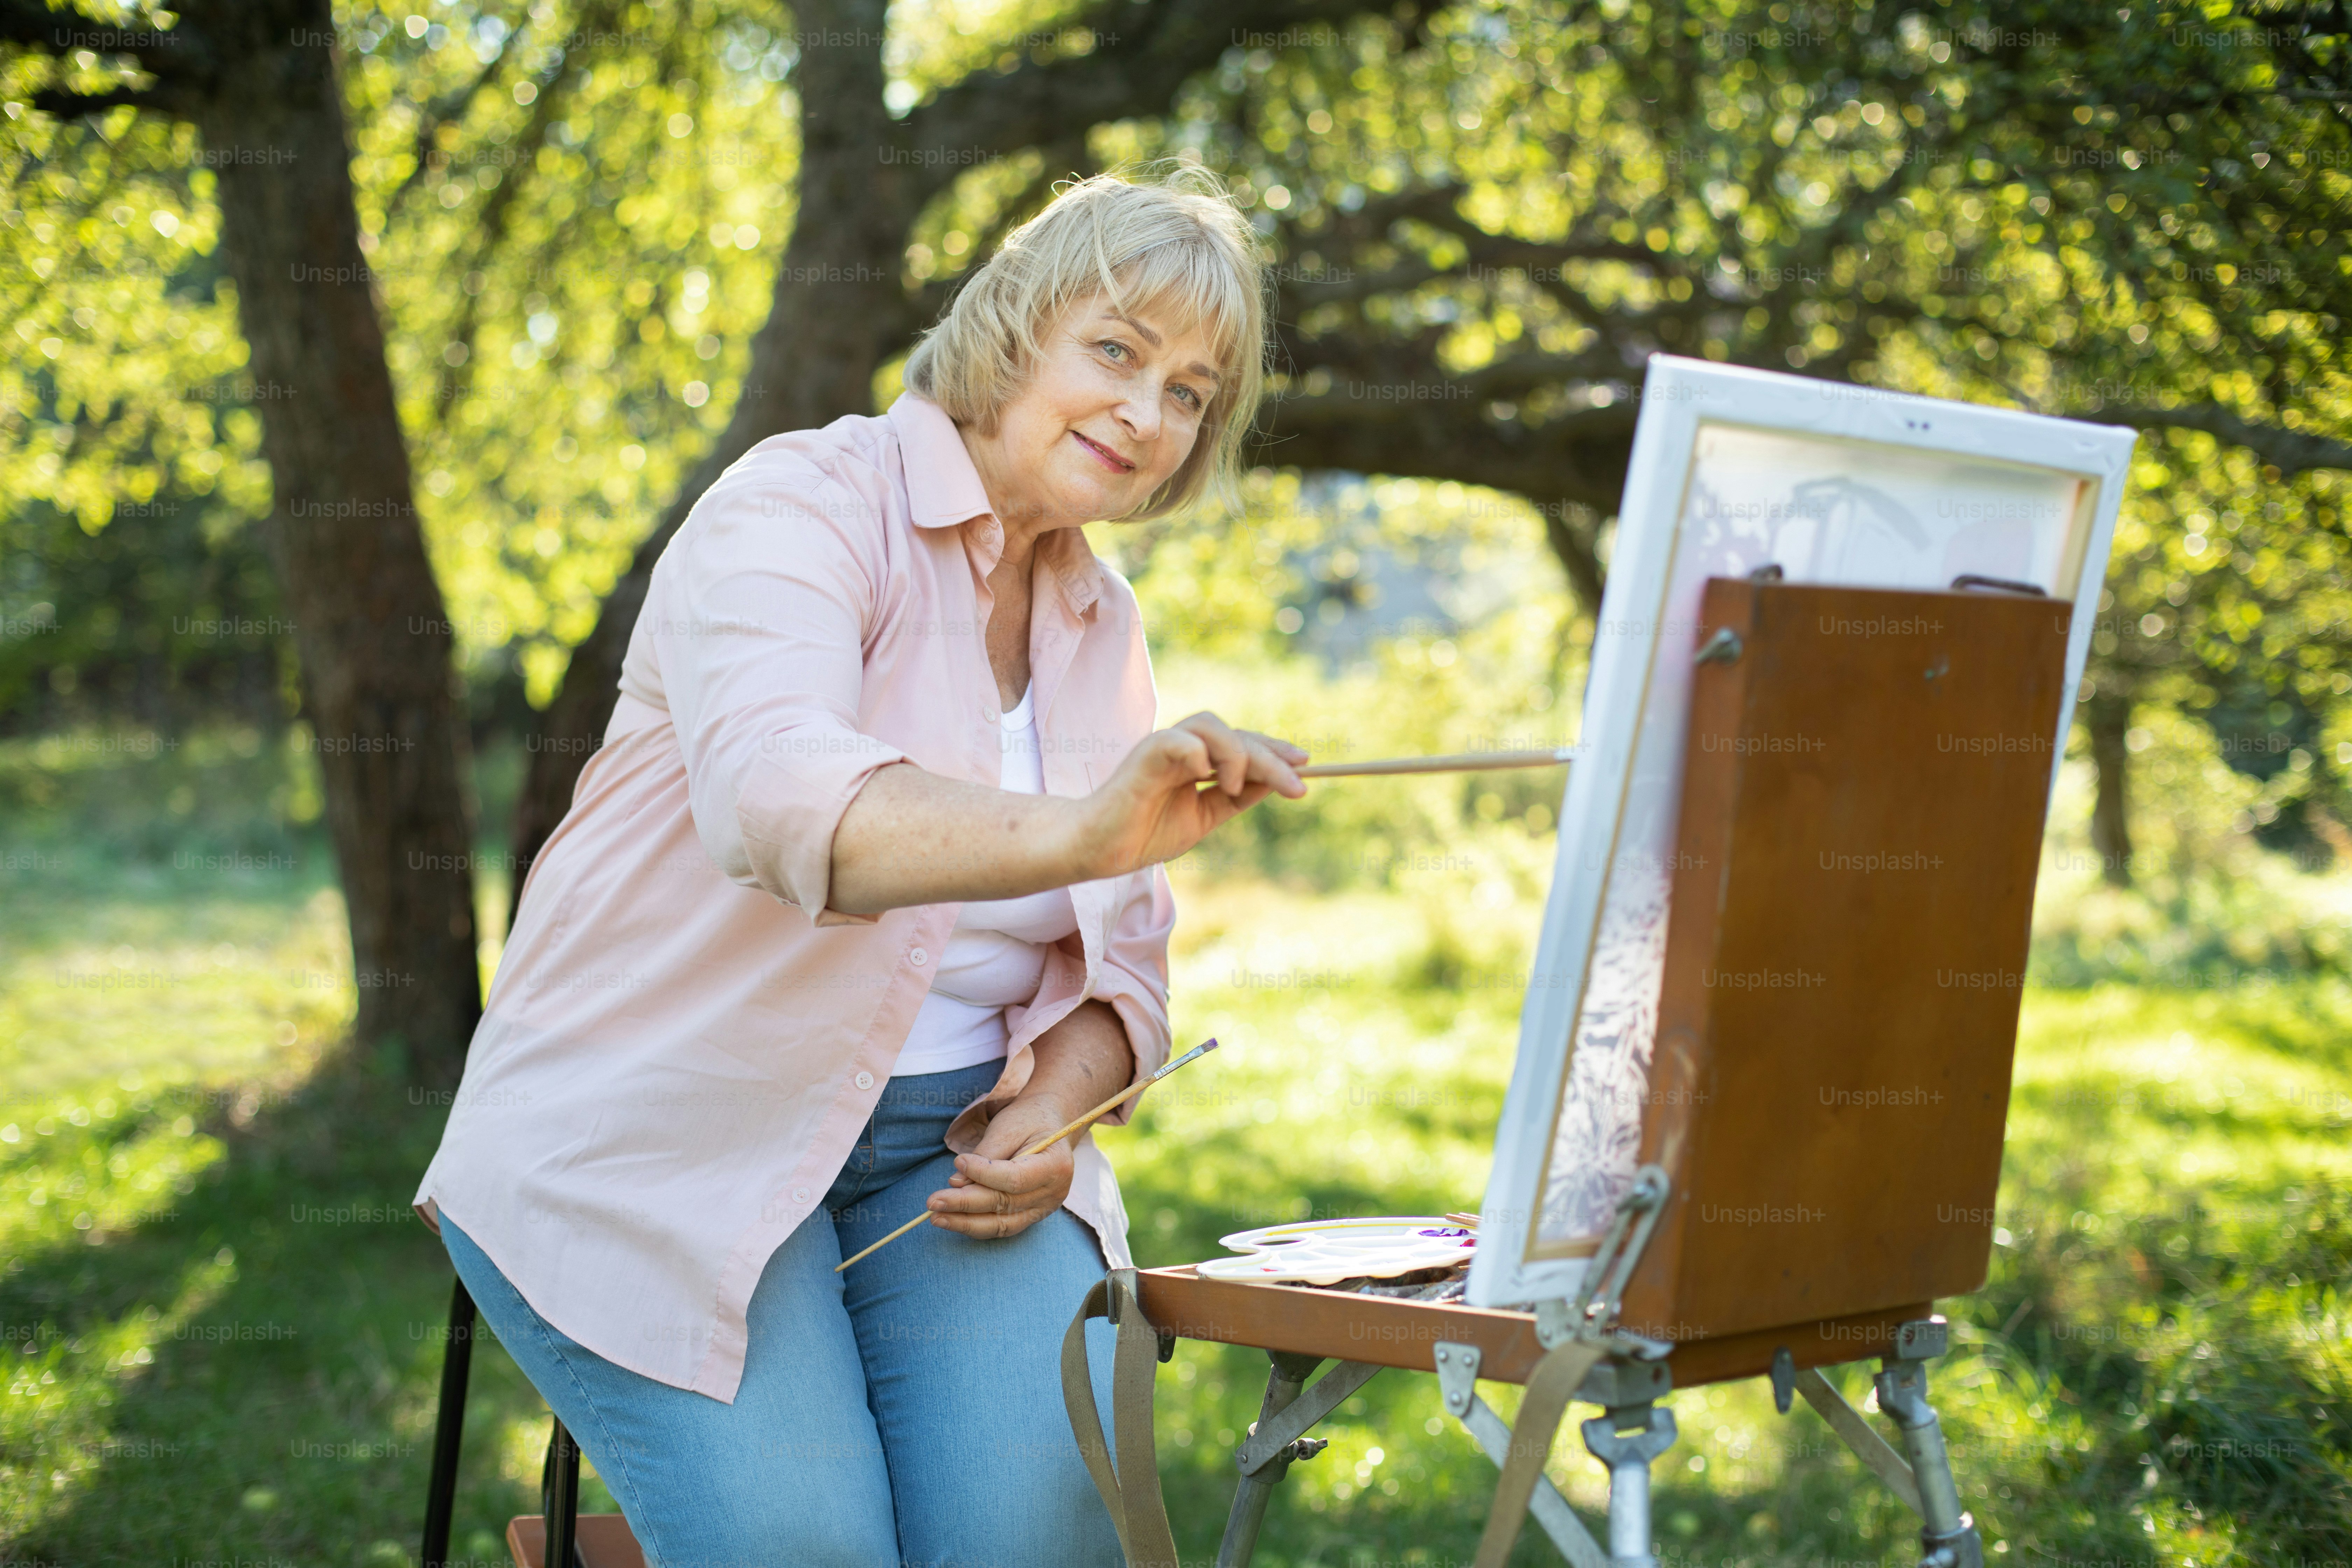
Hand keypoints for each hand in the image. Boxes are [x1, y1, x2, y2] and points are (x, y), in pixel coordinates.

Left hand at [923, 1094, 1083, 1240]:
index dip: (983, 1174)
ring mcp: (1043, 1209)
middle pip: (1004, 1204)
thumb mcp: (1008, 1127)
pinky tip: (952, 1220)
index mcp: (1056, 1166)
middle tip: (933, 1201)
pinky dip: (975, 1225)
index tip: (957, 1162)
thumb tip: (956, 1184)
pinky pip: (1000, 1227)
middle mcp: (1054, 1193)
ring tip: (936, 1217)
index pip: (1014, 1179)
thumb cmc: (1028, 1121)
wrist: (1047, 1127)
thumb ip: (985, 1155)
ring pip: (1000, 1224)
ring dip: (965, 1223)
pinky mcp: (1030, 1216)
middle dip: (965, 1203)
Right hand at [1073, 712, 1306, 878]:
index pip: (1243, 744)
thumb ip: (1235, 799)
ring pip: (1211, 725)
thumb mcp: (1204, 818)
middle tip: (1298, 784)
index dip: (1274, 751)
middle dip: (1271, 757)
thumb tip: (1275, 782)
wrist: (1101, 850)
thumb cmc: (1144, 833)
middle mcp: (1182, 748)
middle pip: (1236, 735)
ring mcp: (1163, 748)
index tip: (1305, 764)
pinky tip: (1206, 776)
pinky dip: (1198, 753)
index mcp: (1196, 761)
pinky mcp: (1144, 756)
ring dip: (1235, 753)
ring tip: (1234, 786)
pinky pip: (1177, 739)